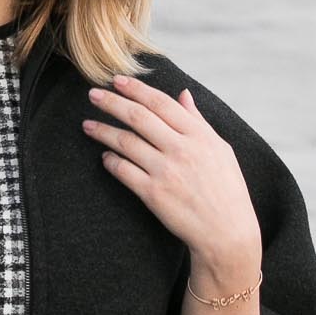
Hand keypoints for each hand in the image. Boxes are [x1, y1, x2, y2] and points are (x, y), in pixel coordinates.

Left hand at [83, 76, 261, 290]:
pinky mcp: (153, 194)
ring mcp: (166, 171)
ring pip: (125, 142)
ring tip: (88, 125)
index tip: (118, 80)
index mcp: (199, 136)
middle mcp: (181, 149)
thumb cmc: (227, 190)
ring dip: (103, 131)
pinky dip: (111, 161)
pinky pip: (123, 171)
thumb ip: (198, 121)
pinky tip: (105, 156)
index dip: (136, 89)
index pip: (161, 103)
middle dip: (112, 102)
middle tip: (93, 94)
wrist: (226, 233)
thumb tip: (184, 95)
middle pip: (138, 117)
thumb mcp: (221, 149)